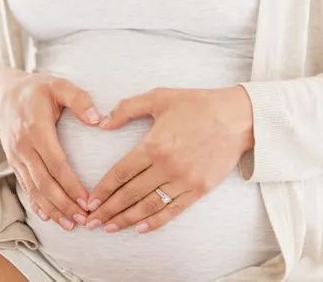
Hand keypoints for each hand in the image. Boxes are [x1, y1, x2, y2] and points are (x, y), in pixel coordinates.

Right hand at [0, 71, 102, 231]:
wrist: (0, 93)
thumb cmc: (35, 89)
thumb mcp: (58, 85)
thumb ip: (79, 99)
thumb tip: (99, 119)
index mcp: (36, 129)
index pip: (56, 164)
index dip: (71, 185)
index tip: (89, 201)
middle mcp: (23, 146)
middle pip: (45, 182)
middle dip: (65, 204)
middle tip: (85, 220)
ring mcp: (16, 156)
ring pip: (34, 189)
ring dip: (53, 209)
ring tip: (72, 225)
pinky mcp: (13, 162)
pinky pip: (25, 187)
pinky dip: (37, 204)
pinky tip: (49, 217)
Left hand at [84, 86, 253, 233]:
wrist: (237, 117)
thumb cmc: (195, 104)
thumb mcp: (157, 97)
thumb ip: (126, 109)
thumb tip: (102, 123)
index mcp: (153, 146)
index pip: (121, 173)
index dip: (103, 189)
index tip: (89, 201)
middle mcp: (167, 167)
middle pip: (130, 194)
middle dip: (108, 210)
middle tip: (91, 222)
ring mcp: (184, 180)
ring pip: (149, 206)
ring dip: (127, 219)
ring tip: (110, 228)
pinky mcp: (200, 189)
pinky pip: (174, 210)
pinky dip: (156, 221)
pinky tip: (140, 228)